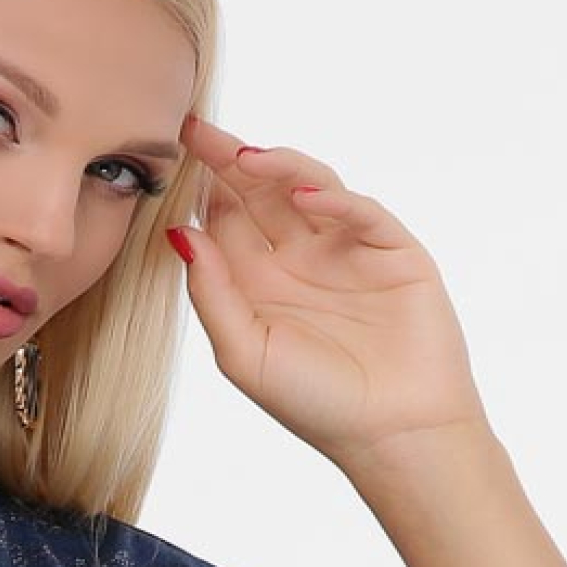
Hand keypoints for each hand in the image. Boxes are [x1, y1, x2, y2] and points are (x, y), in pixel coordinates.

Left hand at [170, 115, 492, 477]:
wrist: (393, 435)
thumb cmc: (317, 405)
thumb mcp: (245, 354)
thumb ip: (212, 294)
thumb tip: (180, 235)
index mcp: (260, 283)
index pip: (225, 221)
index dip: (201, 189)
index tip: (173, 156)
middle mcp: (300, 259)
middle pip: (261, 194)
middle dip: (230, 162)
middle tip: (198, 130)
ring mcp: (347, 250)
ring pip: (309, 187)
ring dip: (278, 168)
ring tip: (246, 158)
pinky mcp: (393, 249)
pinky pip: (360, 211)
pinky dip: (335, 198)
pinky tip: (305, 194)